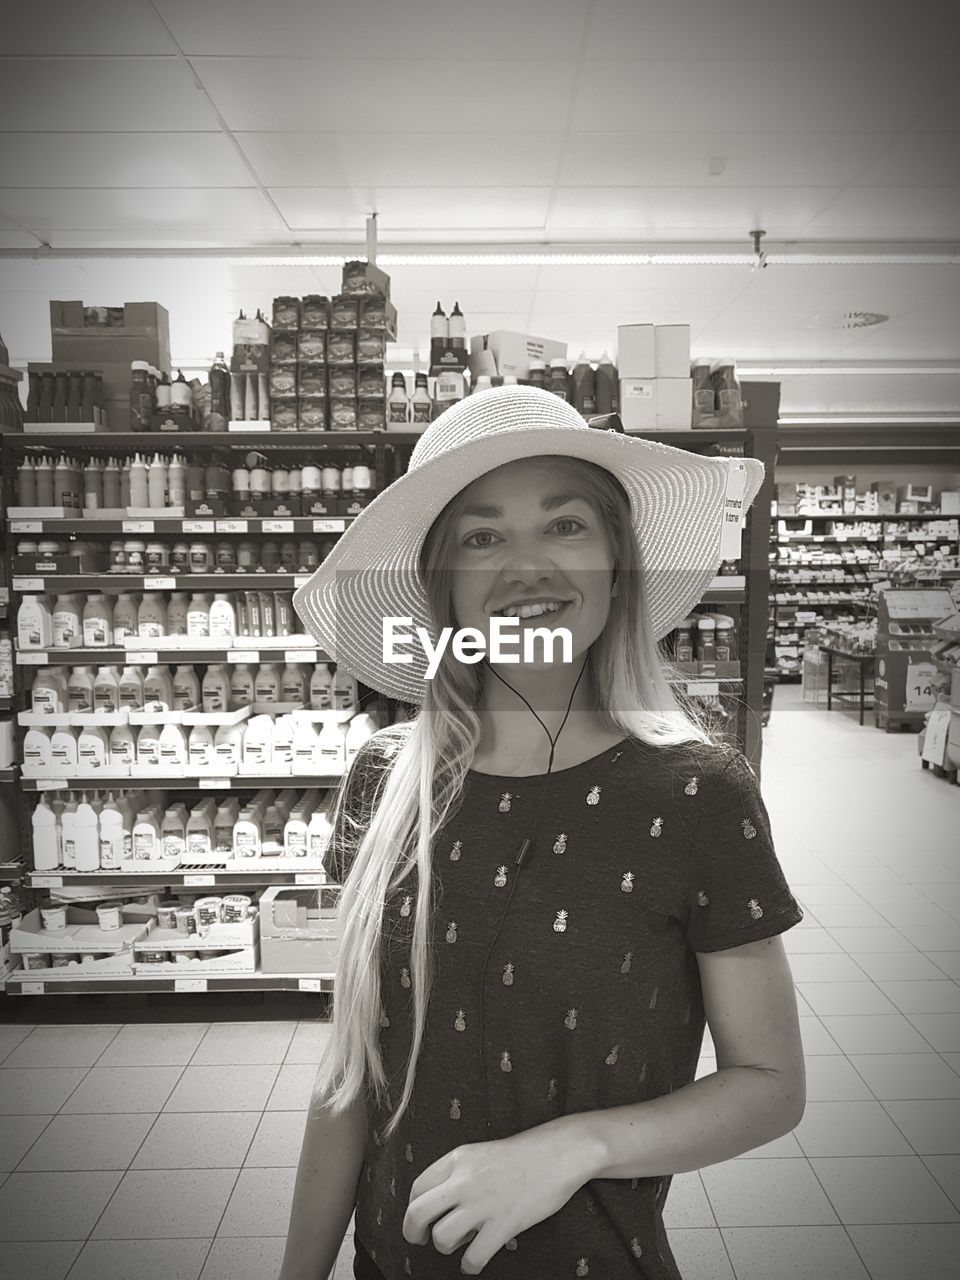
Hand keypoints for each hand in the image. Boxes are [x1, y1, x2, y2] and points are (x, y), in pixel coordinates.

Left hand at [402, 1120, 585, 1273]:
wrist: (560, 1152)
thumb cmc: (524, 1154)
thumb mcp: (481, 1154)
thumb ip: (459, 1174)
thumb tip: (442, 1206)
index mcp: (457, 1159)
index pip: (417, 1188)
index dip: (413, 1209)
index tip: (421, 1220)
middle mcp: (464, 1180)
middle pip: (417, 1212)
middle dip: (413, 1232)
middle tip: (420, 1240)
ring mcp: (483, 1203)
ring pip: (441, 1237)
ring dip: (446, 1247)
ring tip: (460, 1244)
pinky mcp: (504, 1223)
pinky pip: (473, 1257)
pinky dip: (470, 1265)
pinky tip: (475, 1261)